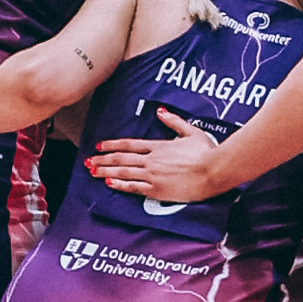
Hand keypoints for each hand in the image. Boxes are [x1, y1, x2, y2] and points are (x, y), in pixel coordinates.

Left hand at [87, 109, 222, 202]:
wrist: (214, 171)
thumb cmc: (206, 152)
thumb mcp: (191, 132)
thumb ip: (174, 121)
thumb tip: (160, 111)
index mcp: (159, 146)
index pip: (129, 144)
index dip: (112, 145)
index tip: (100, 145)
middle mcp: (152, 160)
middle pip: (121, 158)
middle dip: (102, 159)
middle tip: (88, 161)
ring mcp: (153, 175)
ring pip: (123, 172)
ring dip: (105, 171)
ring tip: (92, 171)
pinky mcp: (157, 190)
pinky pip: (133, 187)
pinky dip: (119, 184)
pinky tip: (109, 183)